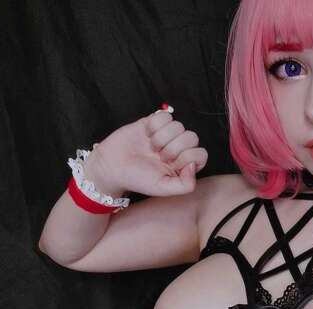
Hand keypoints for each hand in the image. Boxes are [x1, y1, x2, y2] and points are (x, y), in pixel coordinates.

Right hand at [83, 108, 207, 196]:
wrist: (112, 167)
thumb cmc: (137, 179)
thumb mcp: (163, 189)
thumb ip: (186, 185)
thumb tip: (194, 165)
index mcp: (184, 164)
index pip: (201, 154)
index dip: (187, 158)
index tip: (172, 165)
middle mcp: (178, 148)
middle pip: (192, 137)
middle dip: (173, 148)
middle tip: (159, 157)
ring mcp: (167, 134)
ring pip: (178, 125)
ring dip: (161, 138)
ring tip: (151, 148)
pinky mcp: (154, 122)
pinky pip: (165, 116)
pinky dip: (154, 126)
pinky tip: (146, 135)